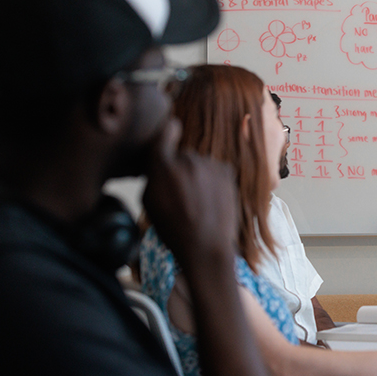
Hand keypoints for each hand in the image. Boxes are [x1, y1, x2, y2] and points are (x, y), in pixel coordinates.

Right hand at [142, 117, 238, 266]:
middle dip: (180, 168)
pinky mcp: (227, 171)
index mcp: (162, 165)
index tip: (171, 130)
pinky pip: (216, 170)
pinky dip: (213, 180)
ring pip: (200, 164)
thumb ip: (153, 176)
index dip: (168, 132)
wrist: (207, 246)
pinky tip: (211, 200)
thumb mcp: (149, 202)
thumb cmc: (173, 229)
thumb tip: (159, 163)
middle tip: (182, 193)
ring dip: (198, 175)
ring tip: (198, 202)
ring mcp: (209, 164)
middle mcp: (187, 159)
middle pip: (182, 155)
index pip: (166, 132)